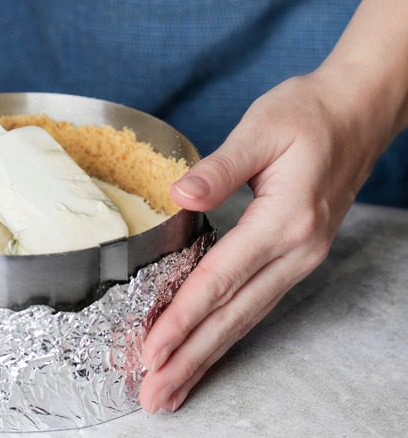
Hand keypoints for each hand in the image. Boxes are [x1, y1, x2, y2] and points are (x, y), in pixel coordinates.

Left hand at [138, 67, 393, 412]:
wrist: (357, 111)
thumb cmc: (308, 114)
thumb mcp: (261, 128)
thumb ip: (219, 168)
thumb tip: (180, 195)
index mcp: (283, 220)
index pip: (220, 280)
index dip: (182, 318)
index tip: (151, 352)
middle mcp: (296, 251)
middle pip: (233, 317)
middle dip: (190, 359)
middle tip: (155, 395)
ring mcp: (300, 259)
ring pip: (246, 319)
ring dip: (207, 357)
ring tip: (173, 389)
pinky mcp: (295, 259)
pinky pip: (256, 306)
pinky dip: (226, 334)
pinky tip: (206, 350)